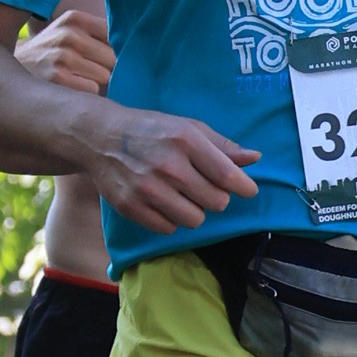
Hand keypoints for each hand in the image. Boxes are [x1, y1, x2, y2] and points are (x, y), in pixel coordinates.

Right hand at [16, 0, 118, 97]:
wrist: (11, 70)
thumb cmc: (51, 53)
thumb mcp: (68, 32)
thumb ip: (98, 34)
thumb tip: (140, 46)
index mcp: (75, 19)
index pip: (117, 34)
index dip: (120, 49)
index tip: (116, 57)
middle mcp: (69, 34)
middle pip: (114, 57)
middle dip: (109, 68)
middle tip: (94, 71)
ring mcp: (63, 56)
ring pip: (105, 76)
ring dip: (98, 82)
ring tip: (80, 79)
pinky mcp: (58, 79)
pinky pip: (92, 90)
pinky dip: (87, 94)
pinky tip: (73, 90)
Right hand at [94, 107, 258, 235]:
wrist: (100, 136)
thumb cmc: (151, 130)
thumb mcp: (188, 127)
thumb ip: (222, 145)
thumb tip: (255, 158)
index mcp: (186, 140)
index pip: (228, 175)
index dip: (244, 187)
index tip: (247, 189)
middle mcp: (168, 166)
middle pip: (216, 202)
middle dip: (216, 196)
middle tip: (204, 186)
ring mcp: (148, 188)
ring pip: (195, 220)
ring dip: (194, 210)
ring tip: (182, 195)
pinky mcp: (131, 206)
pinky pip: (169, 229)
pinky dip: (171, 219)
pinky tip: (164, 202)